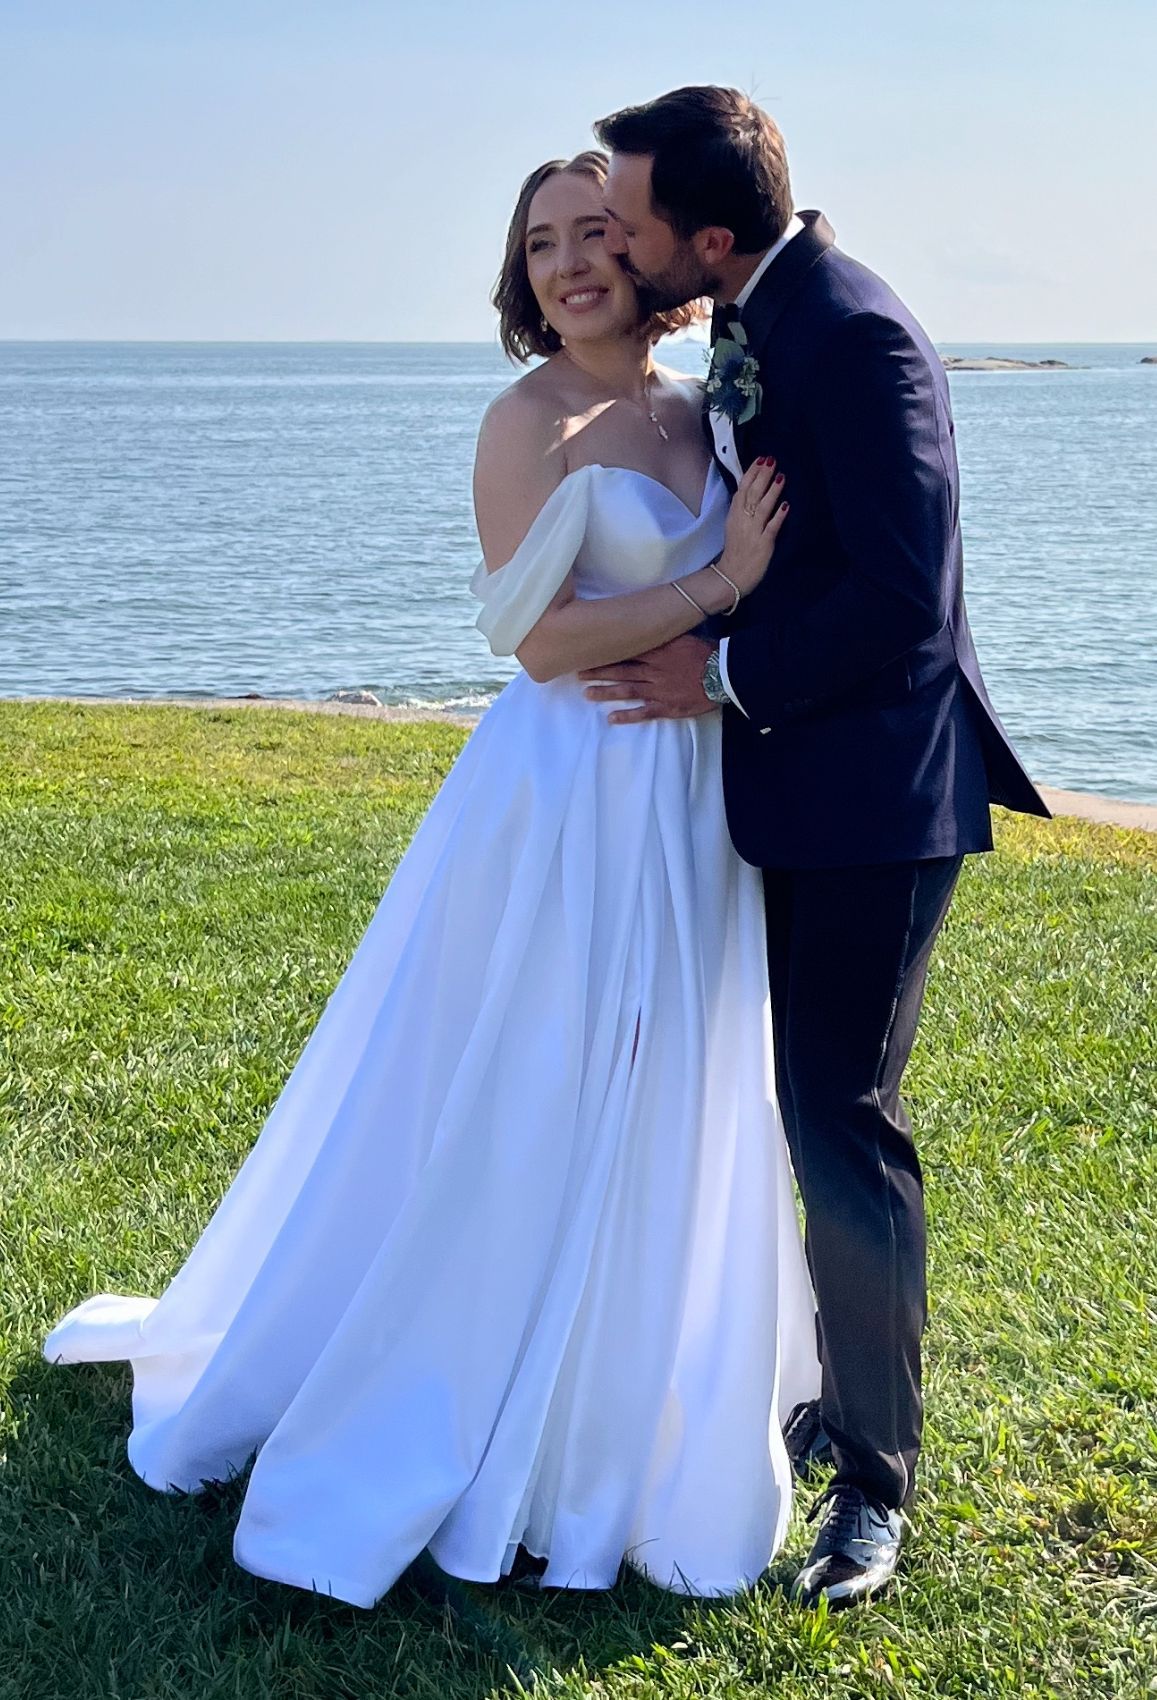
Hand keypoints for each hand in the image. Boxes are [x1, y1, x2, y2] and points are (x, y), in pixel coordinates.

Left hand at [579, 634, 715, 723]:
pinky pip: (643, 712)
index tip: (590, 650)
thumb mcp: (685, 637)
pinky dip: (627, 716)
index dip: (607, 651)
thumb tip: (651, 624)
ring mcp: (658, 690)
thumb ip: (666, 635)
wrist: (726, 674)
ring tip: (587, 693)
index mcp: (658, 652)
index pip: (626, 650)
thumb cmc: (708, 653)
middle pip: (621, 670)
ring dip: (606, 692)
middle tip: (578, 672)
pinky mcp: (667, 707)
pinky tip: (611, 718)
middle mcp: (654, 670)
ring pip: (627, 690)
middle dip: (599, 671)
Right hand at [719, 456, 788, 595]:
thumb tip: (752, 491)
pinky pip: (771, 528)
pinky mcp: (763, 544)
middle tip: (772, 460)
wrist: (731, 577)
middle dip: (762, 476)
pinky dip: (778, 516)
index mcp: (734, 516)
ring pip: (762, 507)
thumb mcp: (734, 526)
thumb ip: (742, 510)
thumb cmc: (735, 552)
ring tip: (781, 476)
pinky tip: (786, 505)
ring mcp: (753, 532)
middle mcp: (742, 521)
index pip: (742, 489)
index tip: (760, 459)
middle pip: (752, 494)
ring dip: (772, 491)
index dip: (751, 473)